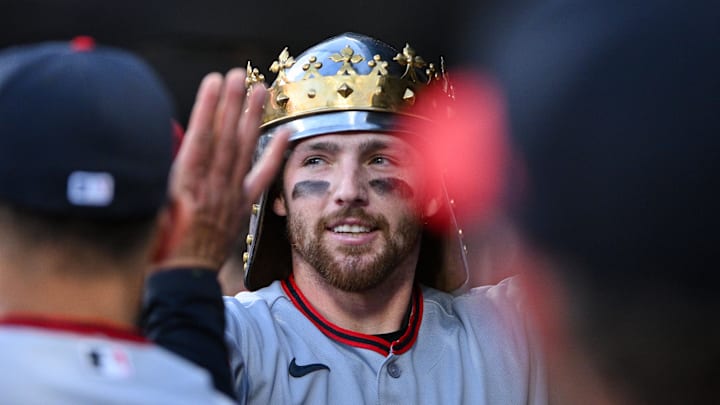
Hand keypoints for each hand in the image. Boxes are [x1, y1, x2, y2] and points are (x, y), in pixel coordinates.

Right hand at [160, 68, 288, 269]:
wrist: (182, 279)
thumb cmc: (157, 246)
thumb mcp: (149, 209)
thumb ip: (163, 177)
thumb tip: (172, 143)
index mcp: (184, 187)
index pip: (200, 139)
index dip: (207, 108)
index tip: (214, 81)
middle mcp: (211, 187)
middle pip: (224, 138)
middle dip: (232, 104)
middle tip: (241, 75)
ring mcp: (229, 196)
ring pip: (243, 151)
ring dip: (251, 119)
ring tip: (261, 91)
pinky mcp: (241, 206)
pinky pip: (262, 178)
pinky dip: (274, 155)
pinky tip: (285, 133)